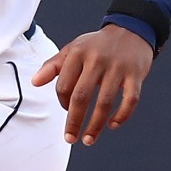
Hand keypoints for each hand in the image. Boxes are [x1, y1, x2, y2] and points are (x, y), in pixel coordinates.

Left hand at [31, 24, 154, 145]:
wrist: (131, 30)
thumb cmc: (97, 45)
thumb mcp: (73, 49)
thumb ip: (53, 66)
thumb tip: (35, 82)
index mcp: (78, 54)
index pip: (64, 85)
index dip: (62, 102)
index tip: (66, 110)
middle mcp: (97, 60)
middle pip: (81, 96)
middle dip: (74, 121)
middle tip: (70, 138)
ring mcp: (118, 68)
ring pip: (105, 102)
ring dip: (95, 125)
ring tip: (88, 139)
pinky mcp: (136, 75)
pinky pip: (130, 100)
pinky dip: (122, 115)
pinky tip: (113, 125)